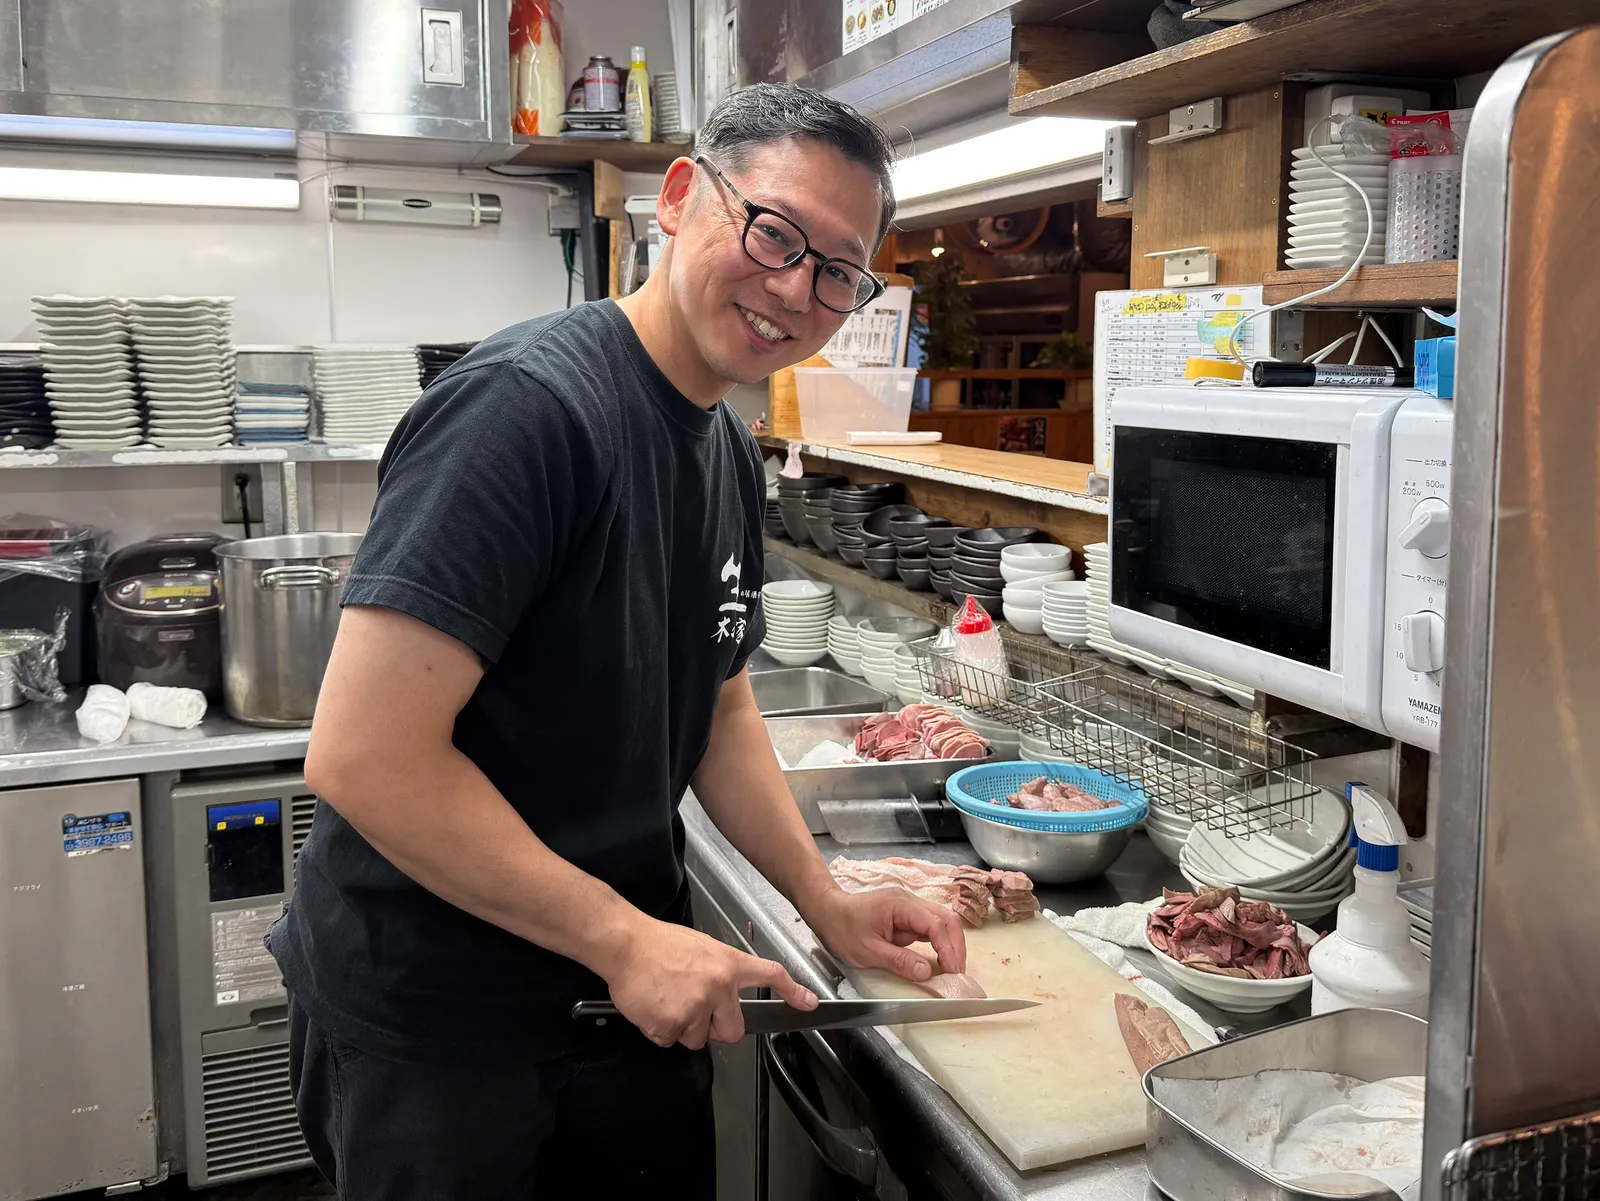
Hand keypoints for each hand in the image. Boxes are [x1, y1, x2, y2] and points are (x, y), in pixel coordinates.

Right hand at [603, 916, 817, 1049]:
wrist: (626, 945)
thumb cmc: (659, 943)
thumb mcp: (702, 948)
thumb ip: (720, 973)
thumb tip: (725, 994)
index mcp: (728, 965)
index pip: (769, 975)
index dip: (792, 991)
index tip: (808, 1003)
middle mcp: (718, 987)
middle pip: (733, 1031)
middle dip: (715, 1028)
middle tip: (695, 1010)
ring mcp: (695, 1008)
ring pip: (697, 1040)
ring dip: (683, 1028)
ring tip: (667, 999)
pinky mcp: (671, 1024)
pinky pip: (671, 1041)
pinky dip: (661, 1030)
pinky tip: (654, 1006)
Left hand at [802, 886, 966, 981]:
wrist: (826, 912)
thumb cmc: (841, 928)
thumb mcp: (867, 951)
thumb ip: (899, 961)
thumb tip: (926, 972)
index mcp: (900, 905)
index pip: (935, 924)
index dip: (947, 948)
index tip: (951, 970)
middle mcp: (909, 902)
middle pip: (946, 919)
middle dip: (955, 946)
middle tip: (956, 972)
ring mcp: (909, 909)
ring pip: (941, 923)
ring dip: (949, 946)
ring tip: (951, 969)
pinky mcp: (906, 917)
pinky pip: (928, 929)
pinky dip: (938, 945)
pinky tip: (939, 962)